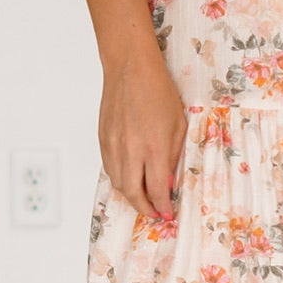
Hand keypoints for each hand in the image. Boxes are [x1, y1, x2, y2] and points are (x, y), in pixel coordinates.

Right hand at [98, 43, 188, 218]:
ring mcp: (113, 145)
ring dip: (131, 196)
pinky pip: (109, 168)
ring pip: (118, 183)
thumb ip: (173, 156)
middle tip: (155, 213)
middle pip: (133, 194)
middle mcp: (131, 150)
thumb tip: (168, 181)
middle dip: (145, 209)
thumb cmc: (159, 91)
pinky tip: (130, 177)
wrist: (130, 68)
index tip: (168, 214)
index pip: (157, 190)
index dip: (163, 207)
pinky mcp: (103, 139)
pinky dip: (120, 178)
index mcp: (154, 147)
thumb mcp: (179, 124)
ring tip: (143, 198)